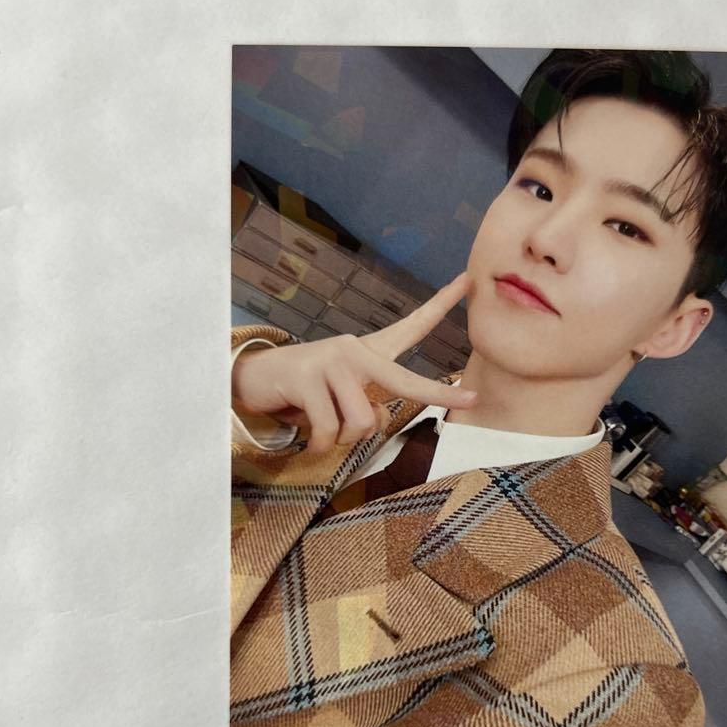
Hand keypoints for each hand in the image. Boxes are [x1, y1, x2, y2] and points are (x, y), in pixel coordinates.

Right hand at [232, 272, 476, 454]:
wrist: (253, 381)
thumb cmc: (306, 393)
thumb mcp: (343, 401)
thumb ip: (368, 408)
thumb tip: (374, 421)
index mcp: (368, 353)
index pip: (410, 327)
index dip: (439, 304)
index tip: (468, 282)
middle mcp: (355, 351)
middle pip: (406, 383)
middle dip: (440, 395)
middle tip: (474, 400)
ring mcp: (332, 362)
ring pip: (362, 422)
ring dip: (344, 439)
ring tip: (324, 428)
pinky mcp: (307, 378)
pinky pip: (330, 430)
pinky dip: (321, 445)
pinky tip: (310, 437)